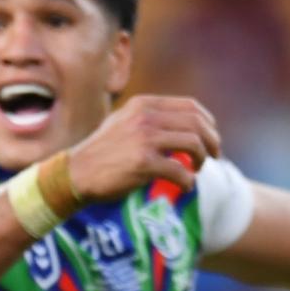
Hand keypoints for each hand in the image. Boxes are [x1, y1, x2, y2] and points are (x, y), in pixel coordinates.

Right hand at [68, 95, 220, 201]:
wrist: (75, 173)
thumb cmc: (101, 152)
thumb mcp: (123, 122)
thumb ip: (149, 119)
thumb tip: (182, 126)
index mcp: (143, 105)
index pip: (190, 106)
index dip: (207, 123)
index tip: (210, 138)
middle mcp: (145, 117)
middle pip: (196, 124)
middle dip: (212, 141)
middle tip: (214, 156)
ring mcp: (144, 139)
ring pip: (193, 144)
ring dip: (202, 160)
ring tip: (196, 170)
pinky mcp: (143, 163)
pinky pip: (180, 171)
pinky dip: (188, 180)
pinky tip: (184, 186)